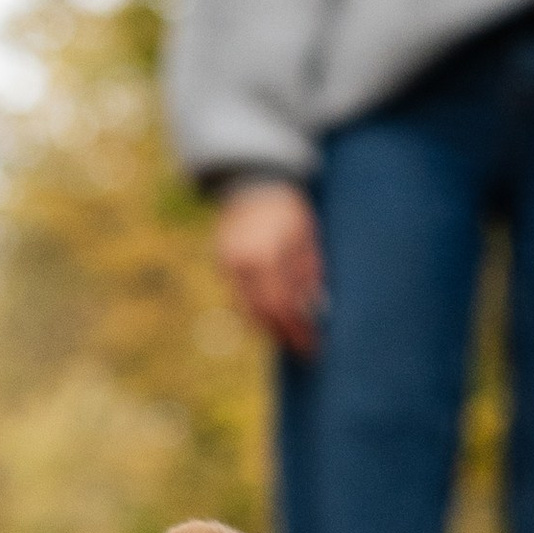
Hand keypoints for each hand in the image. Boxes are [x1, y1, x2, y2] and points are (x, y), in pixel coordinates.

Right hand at [214, 178, 324, 356]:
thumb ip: (308, 274)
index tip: (313, 347)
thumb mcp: (306, 238)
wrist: (253, 184)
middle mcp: (242, 264)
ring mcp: (227, 264)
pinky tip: (271, 316)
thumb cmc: (288, 210)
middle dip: (283, 335)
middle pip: (261, 315)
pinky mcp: (220, 263)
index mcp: (267, 256)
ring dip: (267, 327)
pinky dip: (254, 310)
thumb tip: (313, 311)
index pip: (283, 307)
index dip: (297, 331)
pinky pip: (237, 296)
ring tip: (289, 335)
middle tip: (302, 348)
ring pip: (245, 310)